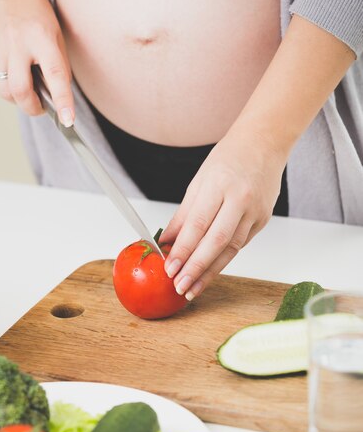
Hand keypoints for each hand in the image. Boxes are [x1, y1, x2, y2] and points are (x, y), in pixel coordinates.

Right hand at [0, 0, 73, 123]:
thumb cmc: (36, 10)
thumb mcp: (56, 34)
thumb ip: (57, 66)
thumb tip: (57, 98)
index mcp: (42, 36)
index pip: (55, 75)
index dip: (62, 101)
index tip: (67, 120)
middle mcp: (17, 42)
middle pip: (21, 91)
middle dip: (32, 107)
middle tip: (41, 107)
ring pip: (5, 90)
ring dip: (18, 96)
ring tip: (27, 83)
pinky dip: (6, 82)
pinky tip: (12, 68)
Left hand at [160, 128, 285, 299]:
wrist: (265, 143)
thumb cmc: (229, 158)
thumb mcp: (199, 182)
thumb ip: (183, 215)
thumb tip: (166, 241)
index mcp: (219, 185)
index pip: (198, 225)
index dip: (183, 250)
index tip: (170, 268)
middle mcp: (240, 199)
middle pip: (216, 242)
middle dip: (196, 268)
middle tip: (180, 286)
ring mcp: (255, 211)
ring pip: (231, 249)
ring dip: (210, 272)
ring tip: (193, 288)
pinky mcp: (264, 220)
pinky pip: (240, 244)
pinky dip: (223, 260)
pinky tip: (209, 272)